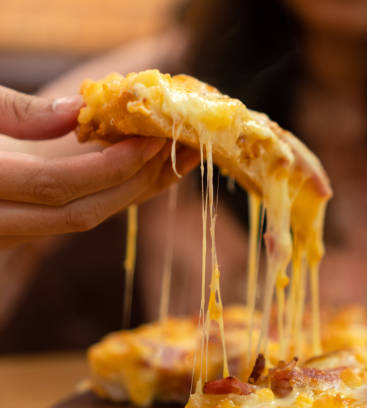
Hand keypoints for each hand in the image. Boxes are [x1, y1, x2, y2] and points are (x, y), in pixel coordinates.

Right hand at [0, 86, 199, 247]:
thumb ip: (12, 111)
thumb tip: (75, 112)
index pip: (56, 186)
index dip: (109, 166)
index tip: (149, 140)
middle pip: (78, 214)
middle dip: (133, 184)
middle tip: (173, 149)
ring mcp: (2, 233)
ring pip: (77, 221)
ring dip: (128, 193)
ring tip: (167, 160)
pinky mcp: (14, 230)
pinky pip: (70, 218)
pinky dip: (107, 196)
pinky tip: (134, 172)